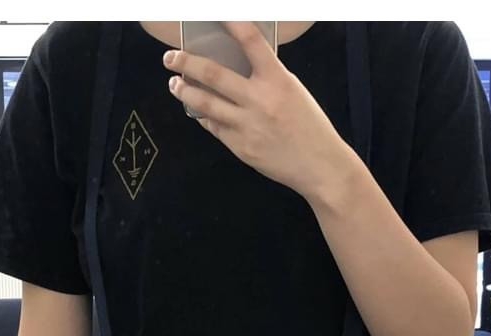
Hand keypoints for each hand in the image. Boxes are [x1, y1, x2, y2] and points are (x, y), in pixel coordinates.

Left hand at [162, 21, 350, 199]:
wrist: (319, 165)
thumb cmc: (309, 127)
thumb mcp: (293, 91)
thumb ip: (267, 78)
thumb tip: (238, 67)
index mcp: (278, 80)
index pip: (251, 41)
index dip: (231, 23)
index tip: (215, 14)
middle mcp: (259, 100)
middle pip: (213, 74)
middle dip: (186, 62)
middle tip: (171, 57)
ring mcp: (247, 126)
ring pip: (205, 104)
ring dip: (185, 91)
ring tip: (175, 84)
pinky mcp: (240, 147)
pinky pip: (214, 127)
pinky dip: (204, 116)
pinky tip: (198, 111)